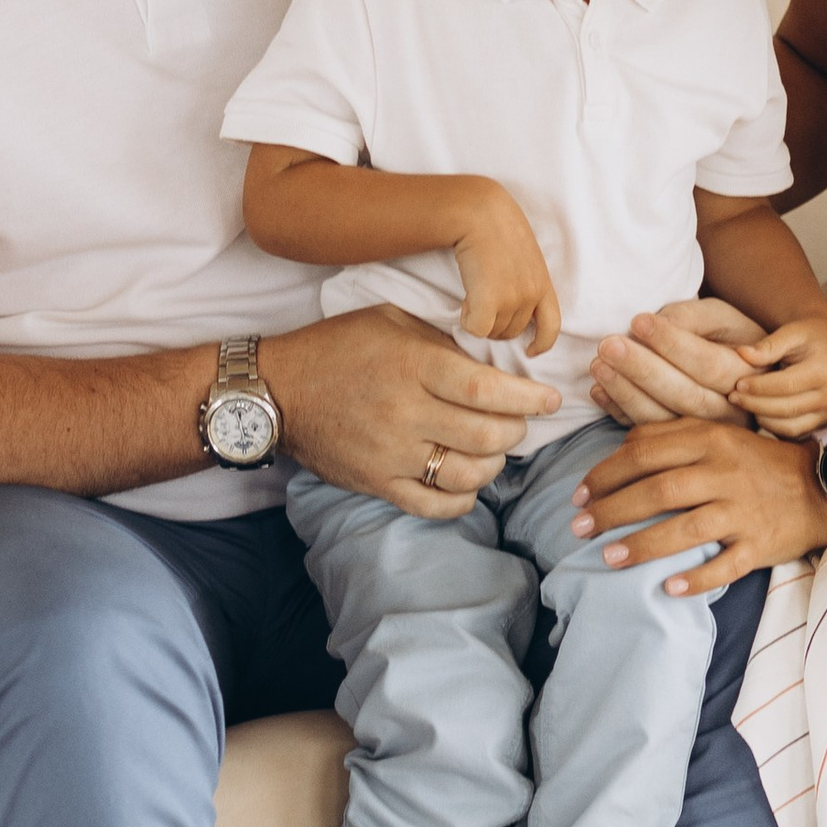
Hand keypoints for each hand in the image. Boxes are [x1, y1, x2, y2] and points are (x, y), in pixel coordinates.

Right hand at [265, 306, 555, 519]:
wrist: (278, 391)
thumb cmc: (338, 347)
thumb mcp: (392, 321)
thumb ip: (442, 341)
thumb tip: (493, 360)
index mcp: (414, 366)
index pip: (486, 389)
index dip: (527, 398)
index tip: (549, 399)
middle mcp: (405, 412)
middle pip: (486, 435)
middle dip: (516, 431)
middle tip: (519, 423)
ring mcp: (391, 453)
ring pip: (467, 474)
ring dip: (493, 464)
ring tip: (493, 449)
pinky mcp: (377, 483)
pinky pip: (434, 506)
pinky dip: (462, 500)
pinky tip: (468, 484)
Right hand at [450, 182, 561, 355]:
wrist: (480, 213)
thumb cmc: (496, 226)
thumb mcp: (523, 252)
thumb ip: (526, 277)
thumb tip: (515, 298)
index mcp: (543, 283)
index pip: (552, 325)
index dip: (542, 343)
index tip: (531, 350)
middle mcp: (531, 294)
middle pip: (513, 332)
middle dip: (496, 325)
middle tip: (480, 302)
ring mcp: (512, 299)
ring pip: (493, 331)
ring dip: (480, 319)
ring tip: (473, 293)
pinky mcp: (491, 301)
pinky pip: (477, 329)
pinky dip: (467, 320)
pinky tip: (464, 301)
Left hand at [573, 416, 826, 596]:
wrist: (823, 485)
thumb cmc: (758, 461)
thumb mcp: (719, 434)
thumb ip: (672, 435)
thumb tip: (622, 446)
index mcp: (709, 440)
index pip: (645, 453)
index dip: (605, 474)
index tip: (579, 494)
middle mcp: (724, 472)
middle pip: (658, 489)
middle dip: (612, 510)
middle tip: (579, 527)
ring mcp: (743, 510)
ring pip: (686, 528)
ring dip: (643, 545)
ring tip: (608, 558)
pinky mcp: (760, 543)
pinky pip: (726, 565)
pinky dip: (697, 579)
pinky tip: (669, 589)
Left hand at [589, 296, 763, 427]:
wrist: (737, 368)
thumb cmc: (725, 336)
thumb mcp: (720, 316)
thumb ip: (693, 318)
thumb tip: (658, 323)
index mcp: (747, 375)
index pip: (708, 364)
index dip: (672, 344)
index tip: (638, 321)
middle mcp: (731, 410)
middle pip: (685, 396)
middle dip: (643, 370)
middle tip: (608, 345)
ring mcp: (705, 432)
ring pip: (664, 419)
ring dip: (626, 393)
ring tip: (598, 365)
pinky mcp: (680, 442)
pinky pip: (647, 433)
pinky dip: (619, 412)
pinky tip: (599, 390)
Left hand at [731, 306, 826, 441]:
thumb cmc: (807, 335)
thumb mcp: (791, 332)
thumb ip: (768, 345)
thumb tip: (742, 353)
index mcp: (824, 370)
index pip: (787, 384)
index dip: (760, 387)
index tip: (738, 384)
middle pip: (787, 408)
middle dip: (756, 404)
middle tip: (733, 397)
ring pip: (790, 426)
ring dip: (762, 418)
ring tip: (742, 404)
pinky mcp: (821, 421)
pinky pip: (794, 431)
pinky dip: (773, 426)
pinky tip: (756, 413)